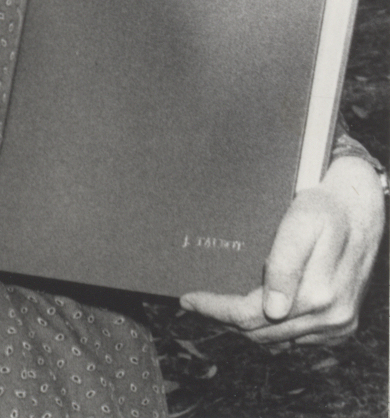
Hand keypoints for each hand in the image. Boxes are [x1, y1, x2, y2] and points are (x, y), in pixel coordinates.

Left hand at [180, 156, 385, 346]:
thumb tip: (272, 310)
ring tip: (220, 305)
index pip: (251, 317)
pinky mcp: (341, 326)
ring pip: (279, 340)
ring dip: (248, 326)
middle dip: (226, 319)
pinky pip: (297, 337)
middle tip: (197, 302)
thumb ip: (285, 265)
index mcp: (318, 296)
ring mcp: (338, 326)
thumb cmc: (325, 209)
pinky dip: (272, 328)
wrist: (360, 210)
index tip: (188, 300)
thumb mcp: (301, 224)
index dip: (216, 310)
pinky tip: (254, 308)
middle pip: (262, 334)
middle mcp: (330, 318)